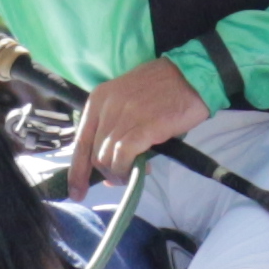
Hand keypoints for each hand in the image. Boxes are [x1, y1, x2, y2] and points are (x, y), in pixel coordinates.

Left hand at [70, 59, 208, 191]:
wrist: (190, 76)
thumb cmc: (161, 89)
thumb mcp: (127, 99)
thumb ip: (114, 127)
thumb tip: (109, 163)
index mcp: (98, 99)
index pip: (80, 141)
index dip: (77, 171)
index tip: (77, 192)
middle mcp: (106, 107)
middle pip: (94, 154)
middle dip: (105, 173)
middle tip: (121, 179)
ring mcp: (124, 117)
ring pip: (107, 159)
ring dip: (119, 174)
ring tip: (132, 174)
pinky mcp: (143, 127)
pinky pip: (124, 158)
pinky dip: (129, 170)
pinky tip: (142, 170)